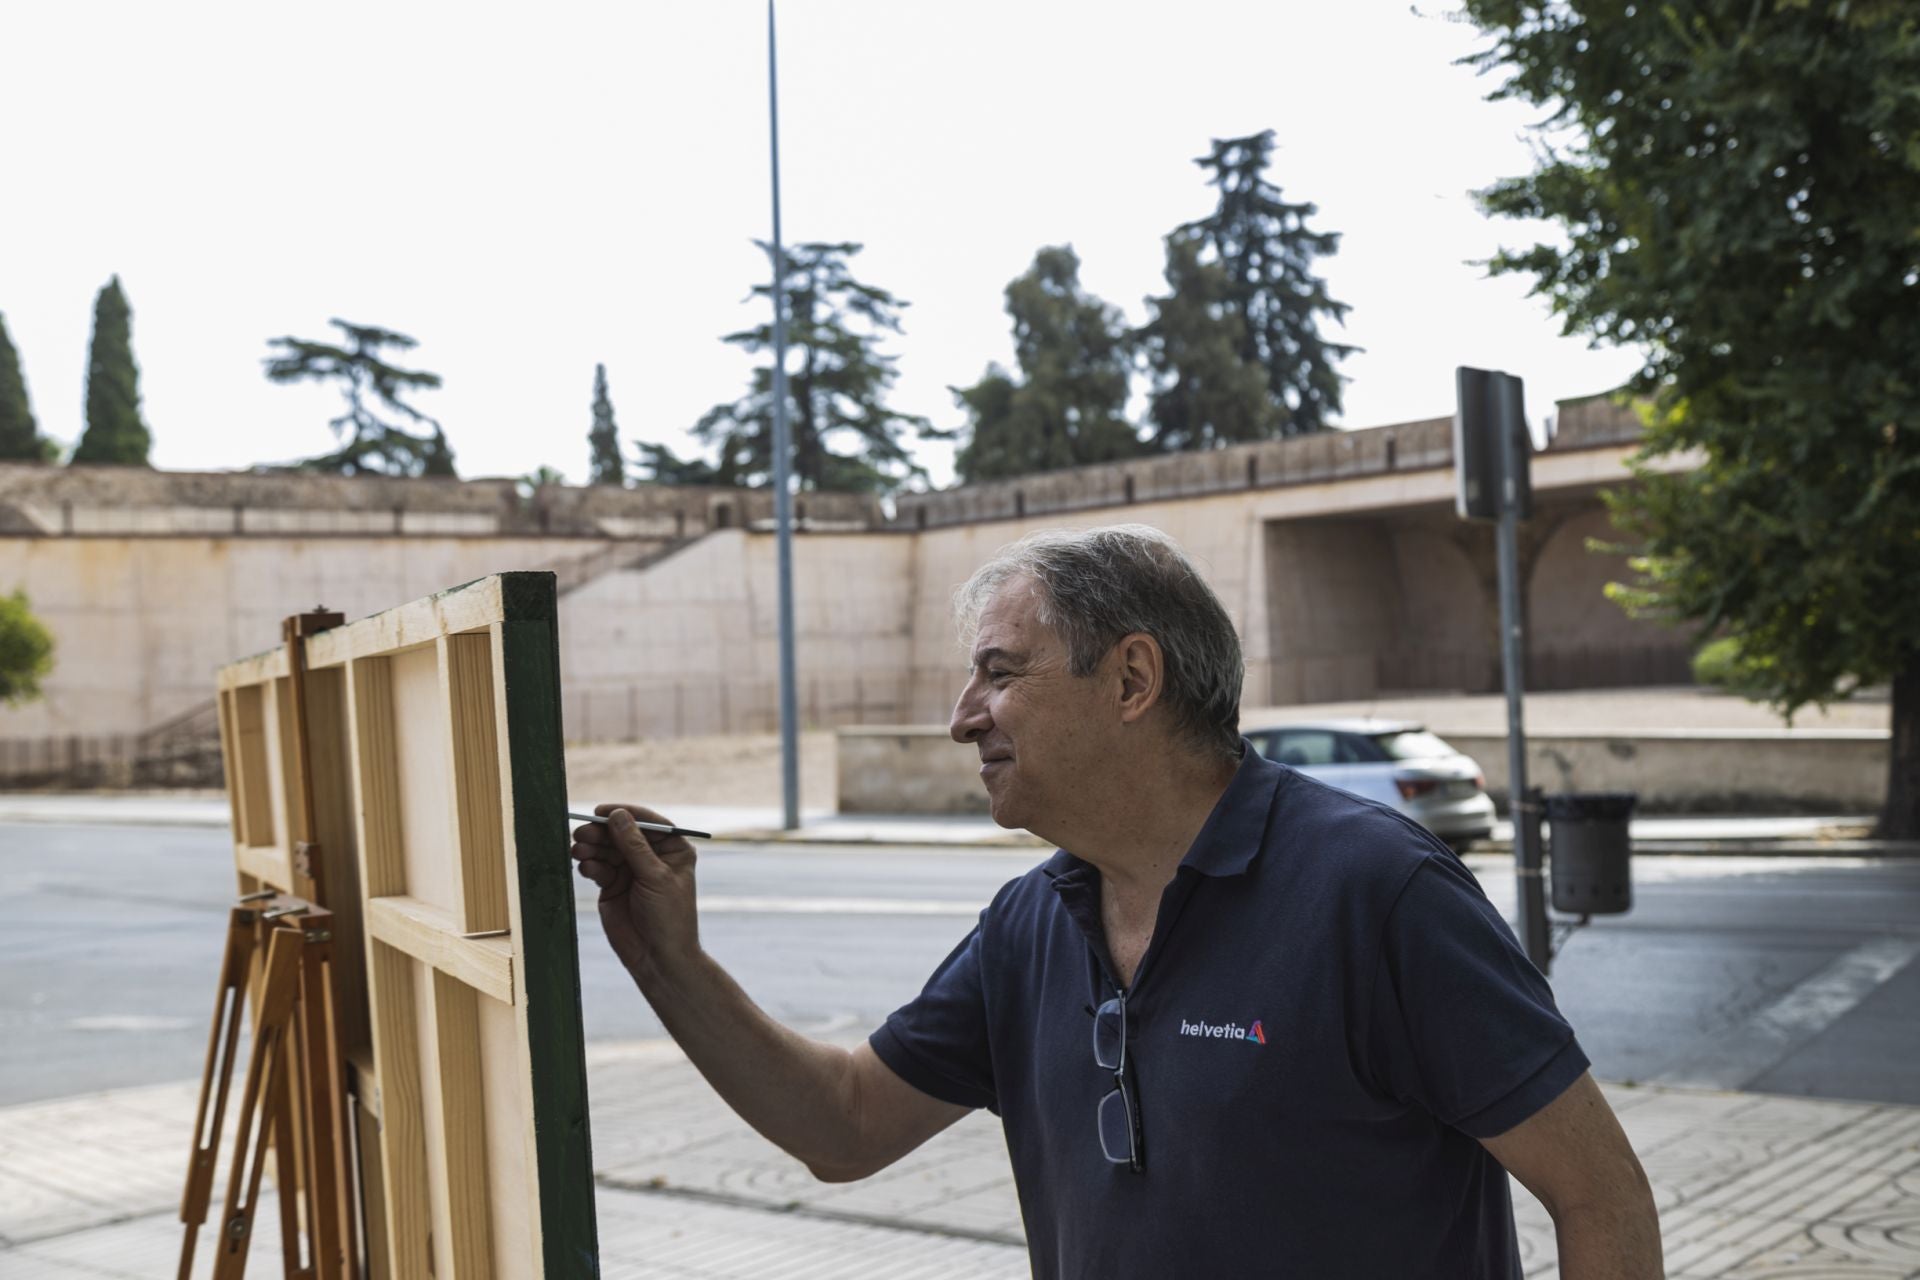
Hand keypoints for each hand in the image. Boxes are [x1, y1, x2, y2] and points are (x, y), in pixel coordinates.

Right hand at [569, 802, 699, 982]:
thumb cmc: (668, 917)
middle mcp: (651, 856)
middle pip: (622, 834)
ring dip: (592, 847)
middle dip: (602, 832)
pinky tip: (585, 867)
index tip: (601, 811)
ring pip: (607, 849)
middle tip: (581, 832)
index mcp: (673, 849)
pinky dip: (590, 865)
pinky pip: (598, 867)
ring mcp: (631, 871)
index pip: (647, 822)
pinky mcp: (613, 885)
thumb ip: (634, 846)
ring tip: (578, 850)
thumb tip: (617, 815)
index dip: (624, 814)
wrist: (657, 957)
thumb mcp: (655, 877)